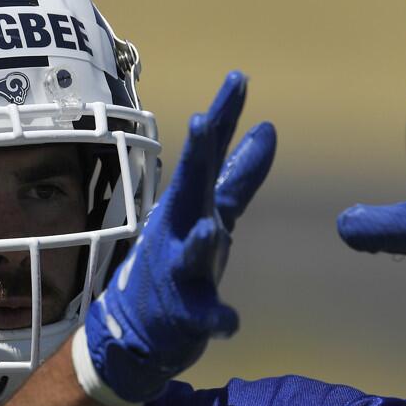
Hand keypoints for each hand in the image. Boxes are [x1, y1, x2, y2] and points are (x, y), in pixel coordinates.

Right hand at [75, 71, 275, 405]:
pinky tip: (230, 324)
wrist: (137, 326)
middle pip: (190, 188)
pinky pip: (204, 316)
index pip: (209, 154)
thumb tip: (268, 127)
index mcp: (189, 203)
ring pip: (190, 252)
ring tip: (211, 228)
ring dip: (199, 240)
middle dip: (196, 157)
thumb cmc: (178, 259)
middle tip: (201, 122)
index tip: (240, 78)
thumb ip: (239, 174)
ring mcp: (178, 272)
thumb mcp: (211, 211)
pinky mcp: (185, 314)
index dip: (224, 117)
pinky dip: (217, 319)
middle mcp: (179, 228)